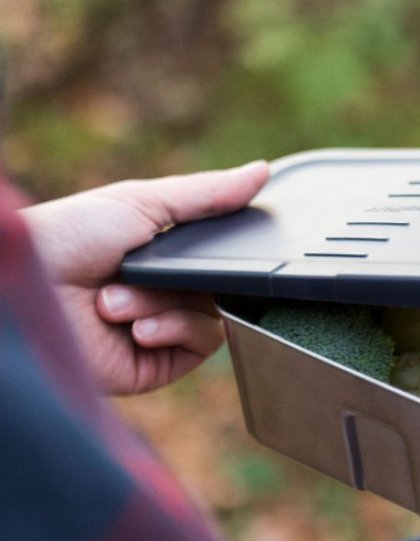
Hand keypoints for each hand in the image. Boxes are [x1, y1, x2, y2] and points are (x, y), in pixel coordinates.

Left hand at [20, 161, 270, 394]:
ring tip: (114, 302)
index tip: (229, 242)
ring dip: (166, 304)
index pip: (218, 254)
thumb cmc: (67, 238)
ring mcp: (165, 328)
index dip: (226, 249)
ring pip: (214, 314)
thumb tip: (262, 172)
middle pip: (221, 285)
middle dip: (186, 277)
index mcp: (163, 256)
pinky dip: (173, 330)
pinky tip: (134, 328)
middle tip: (148, 269)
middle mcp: (167, 293)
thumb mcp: (141, 202)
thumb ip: (206, 195)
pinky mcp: (161, 363)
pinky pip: (202, 343)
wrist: (30, 293)